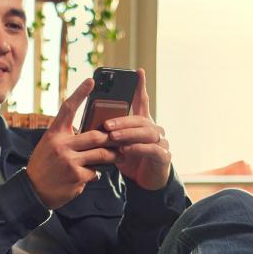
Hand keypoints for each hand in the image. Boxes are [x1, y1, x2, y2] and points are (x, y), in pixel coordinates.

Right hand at [27, 78, 120, 208]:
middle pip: (95, 136)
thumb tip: (92, 132)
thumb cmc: (44, 165)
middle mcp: (61, 145)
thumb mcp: (50, 145)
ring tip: (119, 156)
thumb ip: (68, 137)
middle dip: (111, 139)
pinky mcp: (76, 177)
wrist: (33, 191)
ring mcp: (69, 161)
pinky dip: (95, 173)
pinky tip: (88, 175)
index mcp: (54, 134)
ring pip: (100, 155)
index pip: (68, 109)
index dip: (80, 93)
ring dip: (112, 156)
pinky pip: (95, 172)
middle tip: (121, 138)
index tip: (90, 81)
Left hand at [103, 68, 171, 190]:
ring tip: (113, 137)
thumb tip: (89, 123)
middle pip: (140, 119)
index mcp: (142, 123)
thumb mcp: (117, 143)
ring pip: (147, 133)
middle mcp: (154, 129)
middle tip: (106, 124)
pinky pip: (152, 149)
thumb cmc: (129, 159)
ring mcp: (161, 142)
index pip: (142, 102)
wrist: (144, 182)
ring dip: (128, 134)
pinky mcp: (163, 156)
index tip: (138, 72)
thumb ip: (109, 132)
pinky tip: (126, 150)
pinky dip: (138, 149)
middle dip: (123, 121)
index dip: (140, 87)